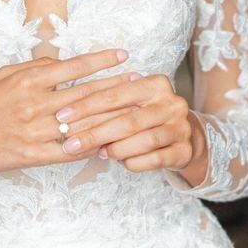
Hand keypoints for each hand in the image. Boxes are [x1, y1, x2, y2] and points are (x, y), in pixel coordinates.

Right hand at [0, 48, 137, 182]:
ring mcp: (35, 131)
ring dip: (112, 116)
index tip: (124, 56)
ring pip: (83, 122)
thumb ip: (35, 67)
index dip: (102, 61)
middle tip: (142, 81)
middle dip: (117, 87)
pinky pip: (69, 151)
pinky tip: (111, 142)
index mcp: (28, 79)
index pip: (74, 67)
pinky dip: (92, 146)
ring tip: (136, 109)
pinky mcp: (33, 155)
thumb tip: (62, 62)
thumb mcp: (4, 75)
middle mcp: (34, 103)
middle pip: (86, 94)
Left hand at [55, 73, 196, 173]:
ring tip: (99, 153)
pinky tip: (120, 163)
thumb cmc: (147, 115)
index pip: (115, 94)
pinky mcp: (184, 151)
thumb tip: (68, 115)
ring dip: (117, 149)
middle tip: (70, 143)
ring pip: (144, 140)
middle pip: (127, 119)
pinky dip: (135, 162)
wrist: (186, 135)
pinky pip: (156, 159)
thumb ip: (107, 103)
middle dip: (95, 133)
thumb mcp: (131, 102)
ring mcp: (180, 127)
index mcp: (155, 84)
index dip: (86, 105)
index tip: (62, 116)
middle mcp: (171, 103)